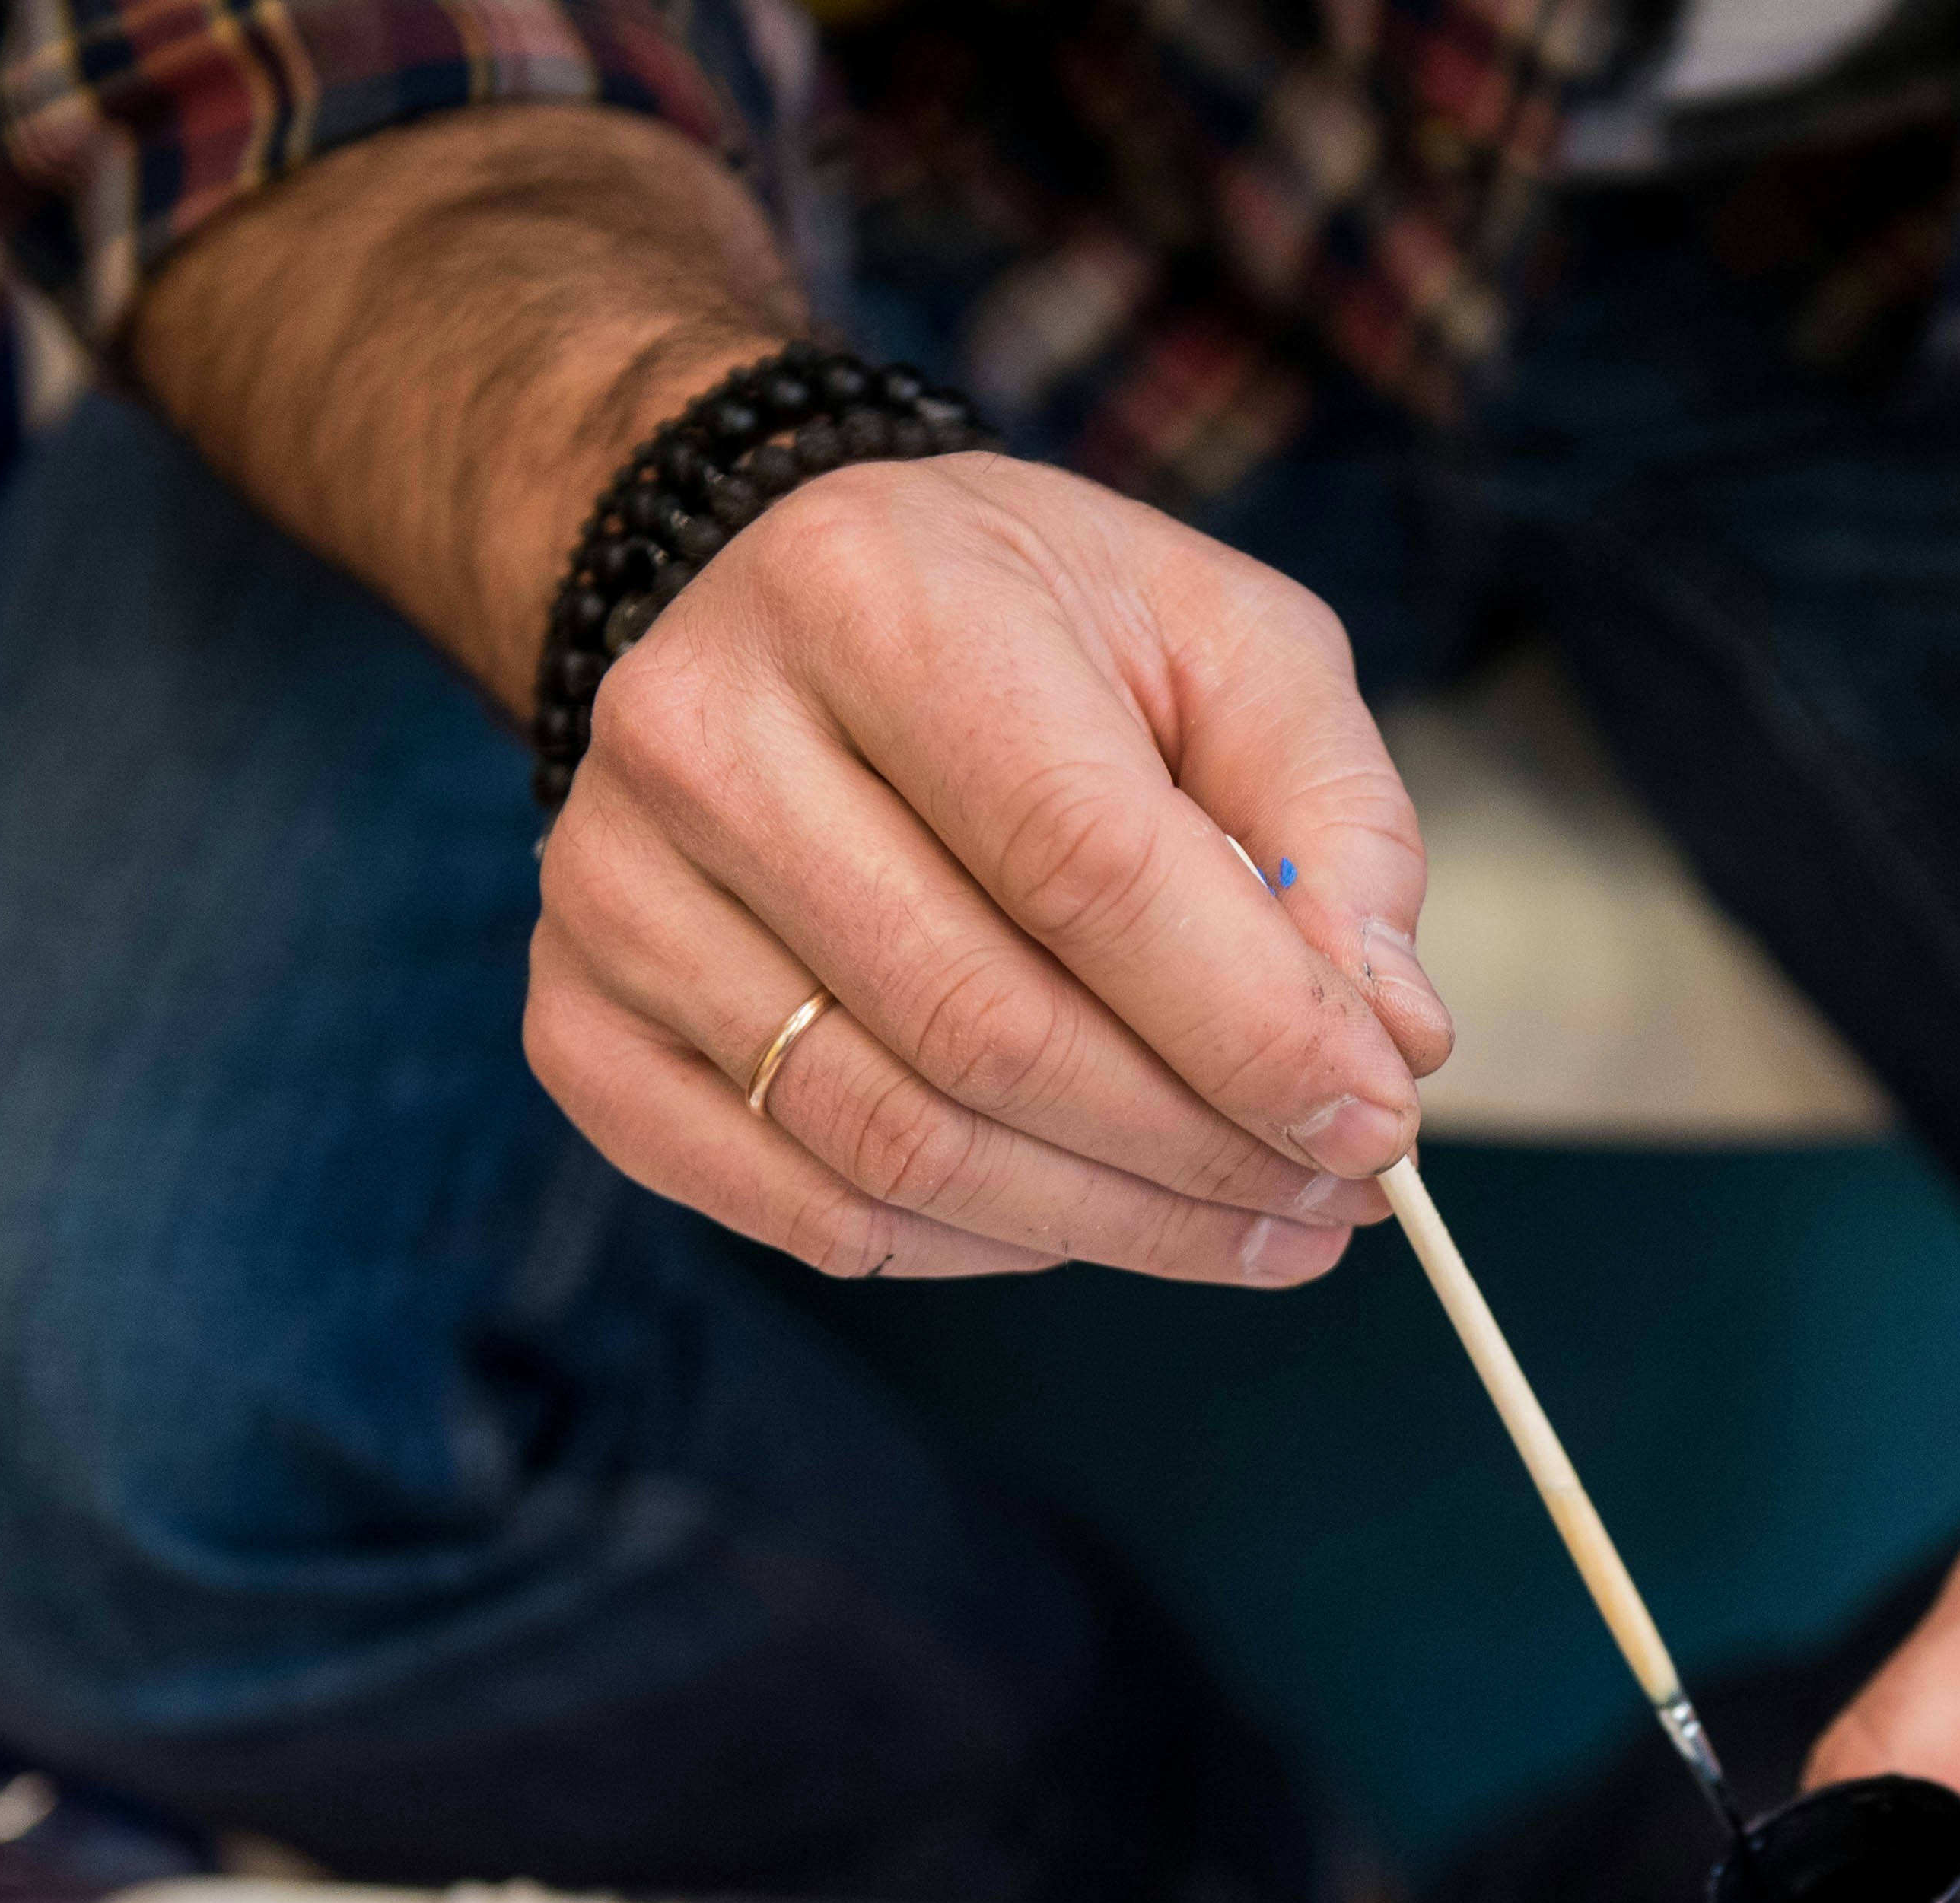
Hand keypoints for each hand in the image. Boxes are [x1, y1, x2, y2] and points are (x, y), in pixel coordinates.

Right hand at [526, 442, 1449, 1282]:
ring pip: (893, 1145)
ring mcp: (609, 885)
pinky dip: (962, 1248)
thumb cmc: (1043, 630)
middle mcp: (703, 731)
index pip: (1085, 866)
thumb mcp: (1233, 648)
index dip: (1251, 1030)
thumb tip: (1383, 1037)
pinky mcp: (576, 1015)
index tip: (1376, 1125)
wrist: (793, 605)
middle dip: (1197, 1154)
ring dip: (1105, 1224)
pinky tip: (1074, 1214)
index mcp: (880, 596)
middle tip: (1335, 1201)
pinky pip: (790, 1202)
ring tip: (1245, 1224)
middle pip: (988, 1031)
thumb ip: (1334, 828)